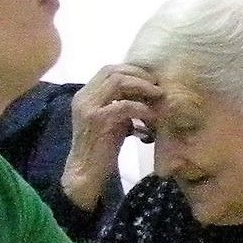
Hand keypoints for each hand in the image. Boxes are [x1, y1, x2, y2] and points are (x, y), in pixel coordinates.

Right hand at [61, 63, 159, 212]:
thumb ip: (122, 106)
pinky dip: (140, 108)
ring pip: (117, 82)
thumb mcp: (113, 122)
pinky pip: (123, 105)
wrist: (86, 173)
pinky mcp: (97, 120)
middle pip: (113, 71)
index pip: (108, 70)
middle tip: (157, 85)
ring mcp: (89, 107)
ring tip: (158, 95)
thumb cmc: (101, 150)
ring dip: (142, 86)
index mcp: (86, 95)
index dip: (132, 71)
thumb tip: (147, 96)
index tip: (151, 80)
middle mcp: (84, 97)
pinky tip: (152, 115)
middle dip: (139, 75)